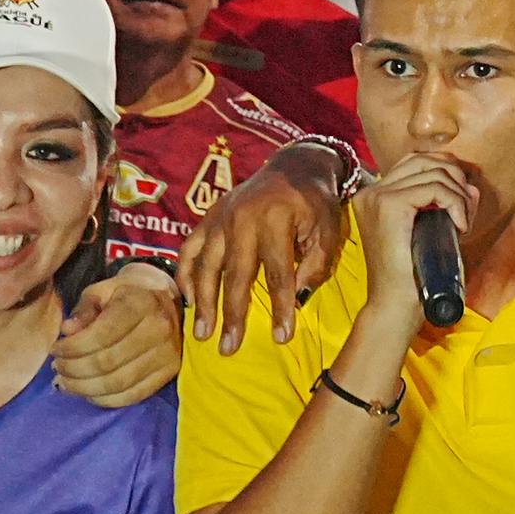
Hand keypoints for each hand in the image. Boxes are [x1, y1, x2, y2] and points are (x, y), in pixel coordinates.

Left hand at [53, 263, 185, 408]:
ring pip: (117, 383)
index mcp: (140, 303)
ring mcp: (167, 355)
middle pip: (106, 363)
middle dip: (73, 370)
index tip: (55, 349)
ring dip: (84, 388)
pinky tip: (88, 393)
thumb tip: (67, 331)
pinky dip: (105, 400)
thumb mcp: (101, 292)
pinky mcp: (169, 373)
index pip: (101, 335)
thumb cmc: (126, 296)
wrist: (166, 302)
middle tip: (57, 368)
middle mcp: (158, 329)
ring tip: (66, 382)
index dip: (72, 348)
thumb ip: (83, 310)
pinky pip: (132, 396)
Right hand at [180, 142, 357, 352]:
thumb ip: (316, 265)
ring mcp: (221, 216)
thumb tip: (298, 299)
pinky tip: (188, 300)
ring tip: (203, 333)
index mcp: (276, 219)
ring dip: (204, 301)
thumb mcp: (328, 229)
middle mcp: (243, 218)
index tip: (281, 338)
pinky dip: (186, 274)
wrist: (294, 165)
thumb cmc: (315, 202)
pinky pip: (190, 248)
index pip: (278, 273)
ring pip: (207, 264)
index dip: (280, 307)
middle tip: (229, 348)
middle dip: (232, 314)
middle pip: (236, 274)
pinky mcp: (209, 216)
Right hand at [346, 149, 481, 352]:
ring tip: (462, 224)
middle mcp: (370, 192)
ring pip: (434, 172)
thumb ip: (445, 204)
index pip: (417, 162)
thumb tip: (470, 185)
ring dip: (460, 195)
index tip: (462, 206)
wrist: (395, 306)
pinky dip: (456, 203)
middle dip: (456, 180)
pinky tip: (459, 226)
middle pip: (425, 160)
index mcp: (374, 196)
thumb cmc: (414, 276)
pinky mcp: (389, 206)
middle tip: (465, 214)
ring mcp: (376, 197)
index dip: (448, 174)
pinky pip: (435, 188)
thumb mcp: (430, 231)